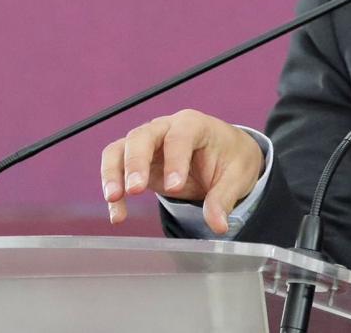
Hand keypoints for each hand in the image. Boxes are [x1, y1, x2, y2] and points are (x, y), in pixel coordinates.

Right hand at [100, 109, 264, 233]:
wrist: (225, 153)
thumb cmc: (231, 158)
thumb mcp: (237, 177)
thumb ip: (223, 199)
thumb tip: (218, 225)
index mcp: (194, 125)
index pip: (179, 137)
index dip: (175, 161)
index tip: (174, 188)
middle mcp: (166, 127)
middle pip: (142, 136)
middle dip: (135, 162)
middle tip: (135, 190)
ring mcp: (149, 142)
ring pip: (121, 148)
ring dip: (114, 173)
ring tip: (114, 198)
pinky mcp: (138, 160)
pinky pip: (117, 168)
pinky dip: (114, 188)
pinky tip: (117, 213)